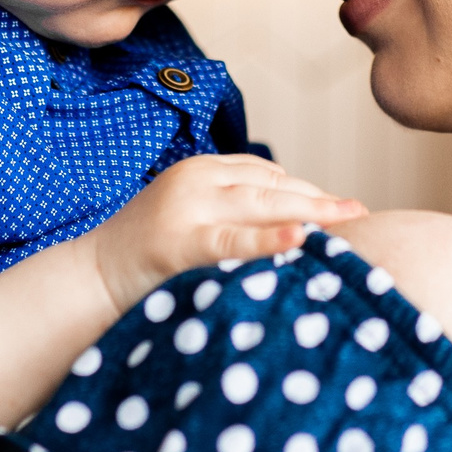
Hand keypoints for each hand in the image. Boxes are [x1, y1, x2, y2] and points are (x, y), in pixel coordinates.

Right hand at [86, 155, 363, 314]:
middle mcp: (197, 179)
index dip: (308, 194)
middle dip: (322, 203)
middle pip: (274, 187)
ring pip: (263, 205)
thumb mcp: (192, 222)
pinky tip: (302, 241)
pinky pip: (235, 239)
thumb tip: (295, 226)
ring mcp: (188, 207)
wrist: (89, 282)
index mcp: (201, 170)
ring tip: (352, 225)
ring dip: (312, 216)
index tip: (343, 212)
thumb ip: (231, 215)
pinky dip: (270, 241)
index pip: (268, 175)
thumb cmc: (146, 262)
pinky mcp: (180, 240)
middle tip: (363, 214)